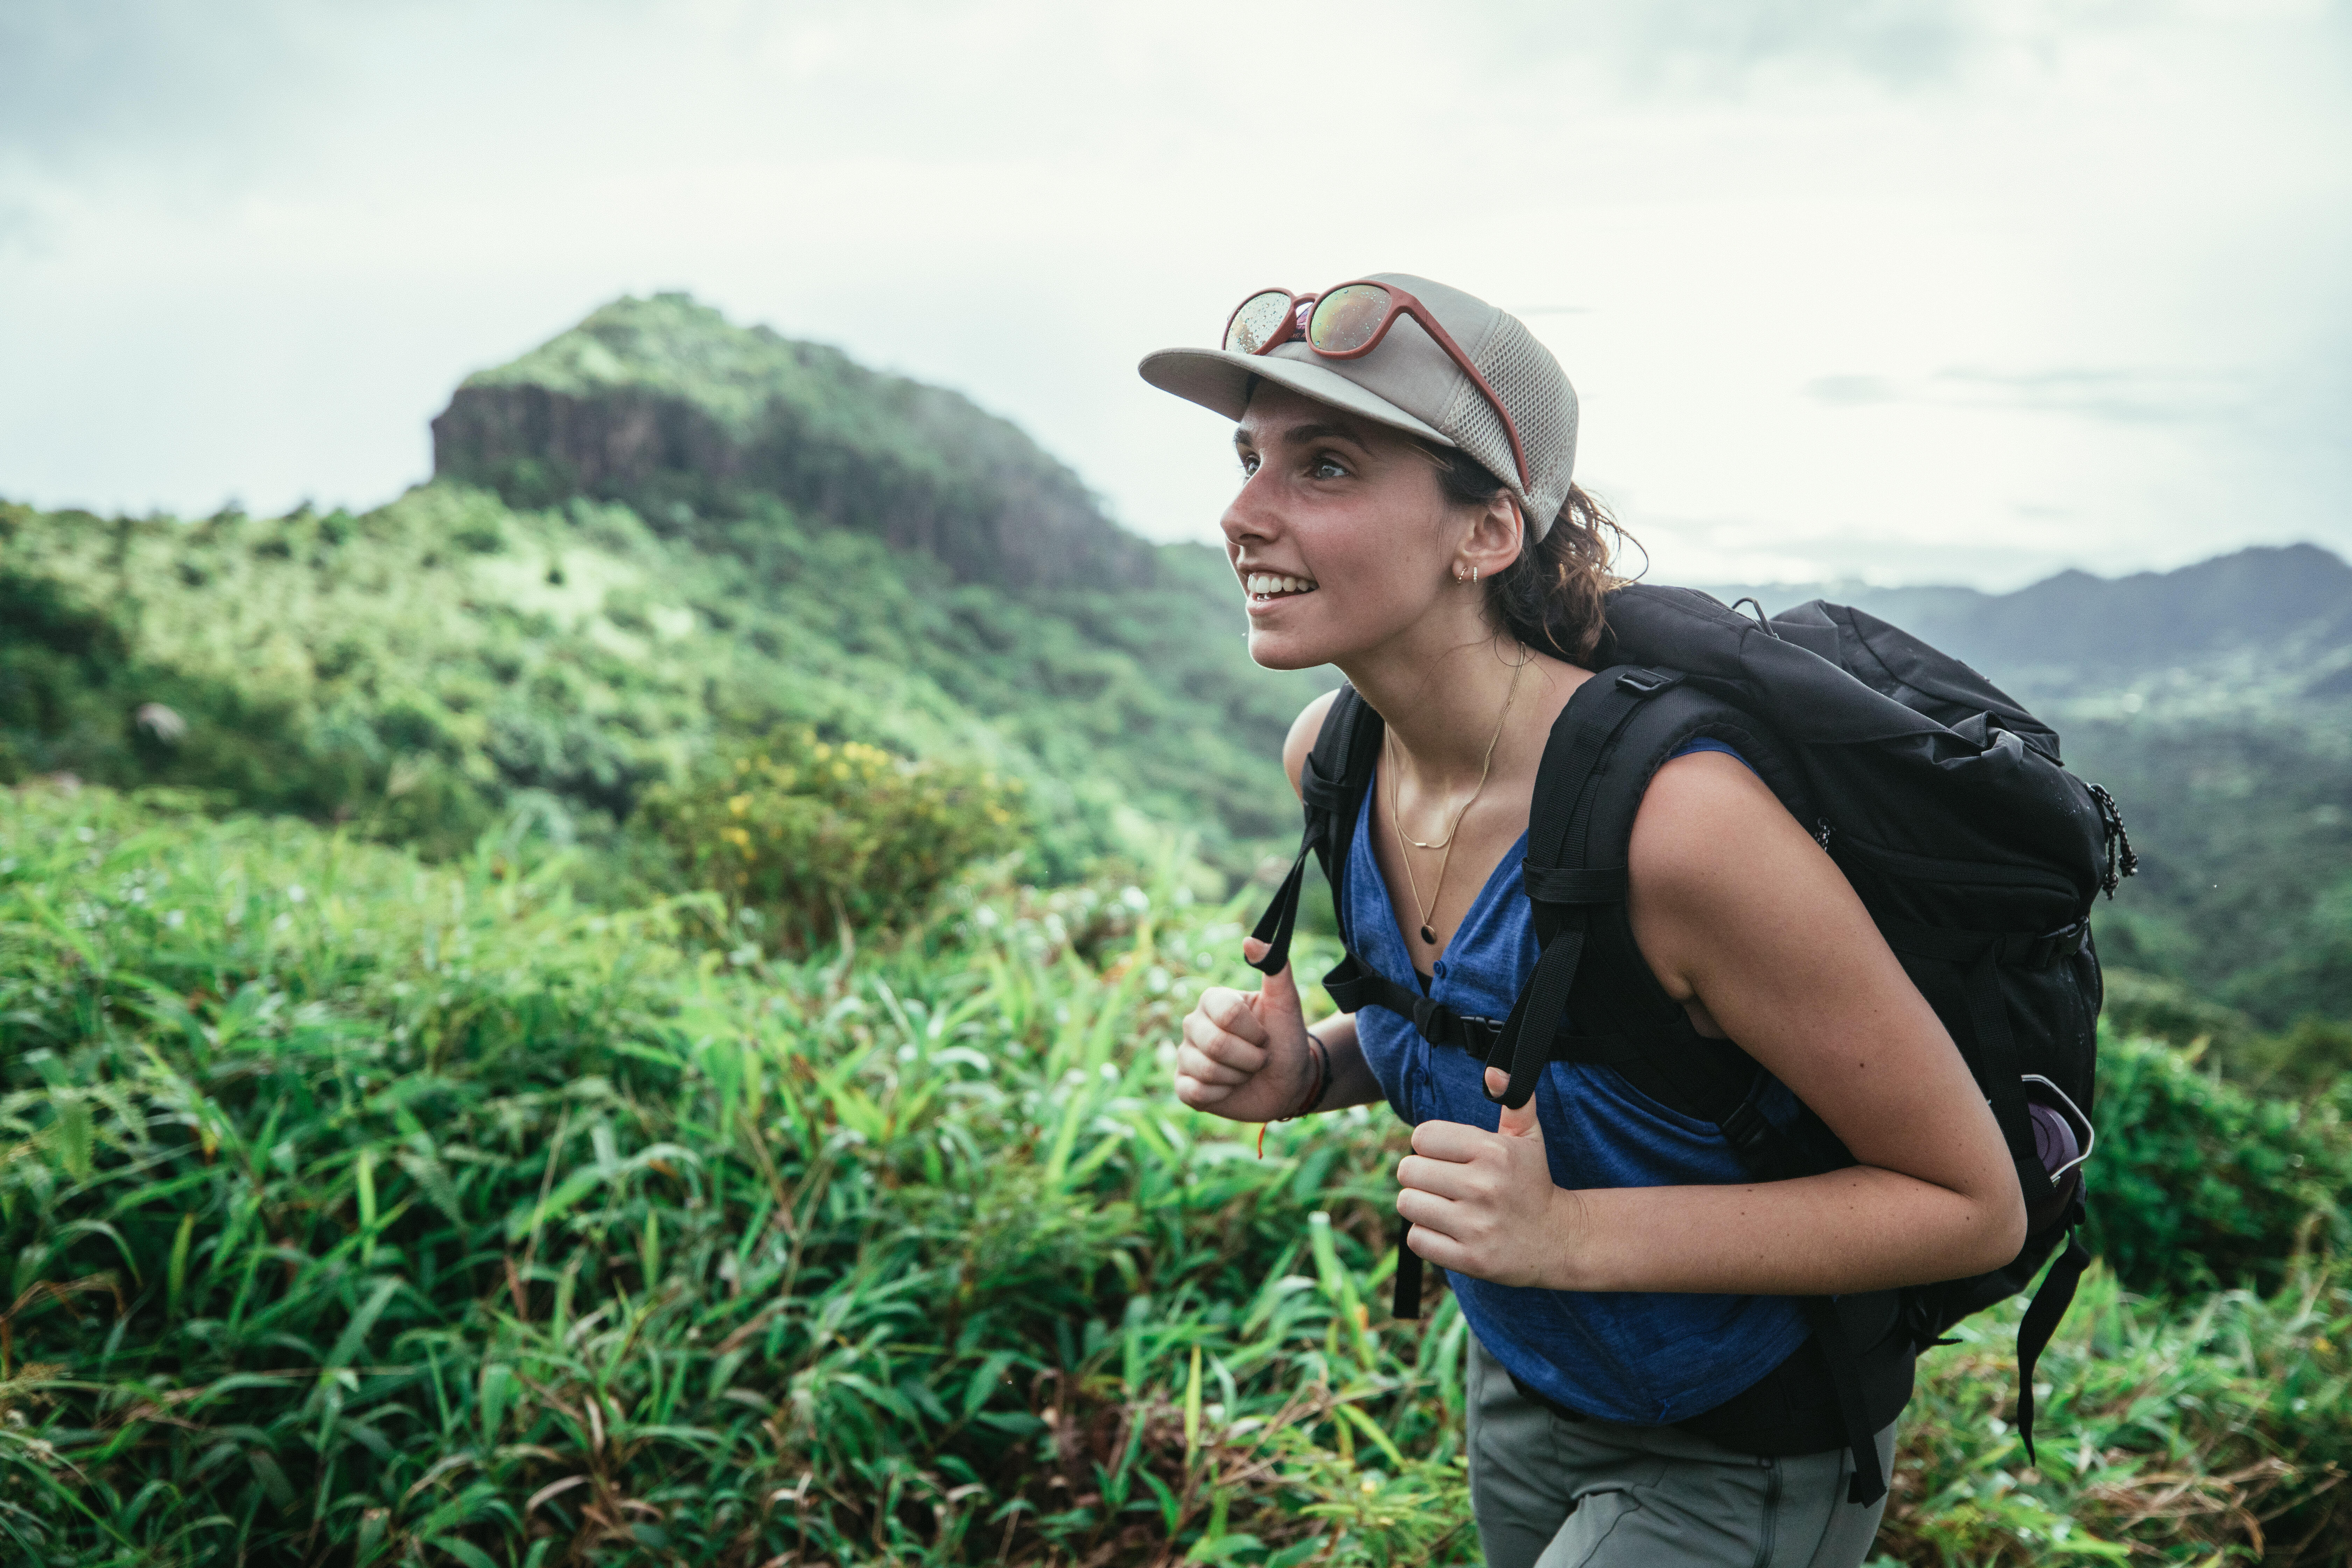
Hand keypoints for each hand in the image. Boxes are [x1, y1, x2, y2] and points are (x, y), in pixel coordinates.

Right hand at [1173, 936, 1315, 1122]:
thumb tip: (1251, 940)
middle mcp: (1194, 1024)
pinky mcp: (1183, 1084)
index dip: (1254, 1032)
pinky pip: (1195, 1092)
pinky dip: (1221, 1095)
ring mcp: (1186, 1054)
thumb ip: (1275, 968)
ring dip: (1238, 1077)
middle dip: (1250, 1058)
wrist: (1288, 1084)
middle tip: (1259, 1058)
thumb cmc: (1286, 1041)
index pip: (1227, 1014)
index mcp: (1214, 1001)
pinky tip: (1229, 1089)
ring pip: (1207, 1070)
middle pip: (1215, 1044)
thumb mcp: (1287, 1005)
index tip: (1264, 1035)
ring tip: (1245, 1073)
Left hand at [1396, 1066, 1585, 1288]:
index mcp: (1493, 1151)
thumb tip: (1495, 1071)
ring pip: (1407, 1204)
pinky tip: (1449, 1231)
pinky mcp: (1470, 1259)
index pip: (1422, 1136)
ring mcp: (1476, 1225)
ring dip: (1420, 1206)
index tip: (1448, 1157)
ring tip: (1445, 1207)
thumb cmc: (1533, 1183)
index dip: (1429, 1146)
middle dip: (1421, 1176)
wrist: (1559, 1240)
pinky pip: (1417, 1239)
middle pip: (1408, 1170)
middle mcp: (1483, 1186)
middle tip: (1444, 1184)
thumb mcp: (1529, 1139)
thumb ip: (1514, 1100)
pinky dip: (1426, 1235)